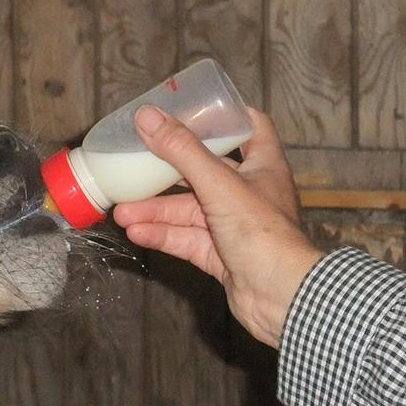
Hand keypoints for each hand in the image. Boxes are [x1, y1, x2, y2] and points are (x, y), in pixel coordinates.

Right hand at [113, 105, 321, 348]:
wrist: (282, 297)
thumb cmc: (263, 234)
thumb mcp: (219, 184)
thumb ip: (181, 151)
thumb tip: (147, 117)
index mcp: (263, 166)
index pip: (250, 128)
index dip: (224, 116)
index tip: (193, 109)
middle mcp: (249, 193)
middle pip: (203, 172)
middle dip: (167, 172)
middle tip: (135, 165)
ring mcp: (234, 226)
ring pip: (189, 211)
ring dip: (156, 211)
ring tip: (122, 212)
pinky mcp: (221, 255)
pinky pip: (186, 239)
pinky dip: (162, 236)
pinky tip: (136, 233)